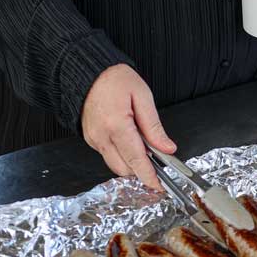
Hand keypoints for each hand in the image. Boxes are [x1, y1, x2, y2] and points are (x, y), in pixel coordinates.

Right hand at [81, 64, 175, 189]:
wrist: (90, 71)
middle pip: (125, 168)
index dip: (149, 176)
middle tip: (155, 157)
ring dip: (130, 161)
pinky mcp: (90, 138)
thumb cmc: (115, 78)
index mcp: (117, 125)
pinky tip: (127, 138)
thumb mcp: (142, 96)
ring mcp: (93, 139)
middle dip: (141, 168)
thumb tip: (167, 148)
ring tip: (140, 143)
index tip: (159, 185)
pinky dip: (119, 153)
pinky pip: (107, 154)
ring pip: (115, 164)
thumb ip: (154, 126)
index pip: (136, 160)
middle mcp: (102, 135)